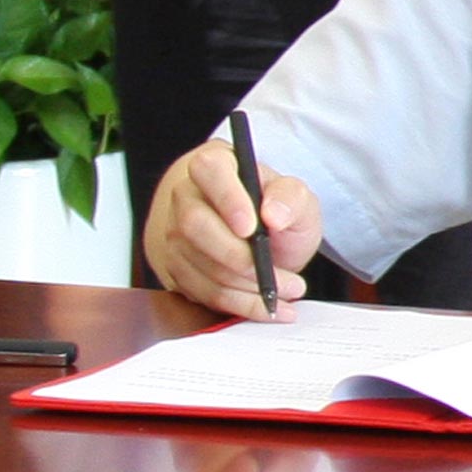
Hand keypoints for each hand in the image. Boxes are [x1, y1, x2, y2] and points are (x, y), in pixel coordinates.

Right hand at [144, 139, 323, 319]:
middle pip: (195, 226)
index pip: (209, 170)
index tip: (252, 227)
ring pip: (199, 264)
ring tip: (288, 291)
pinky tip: (269, 306)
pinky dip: (239, 304)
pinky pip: (202, 291)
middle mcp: (186, 197)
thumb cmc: (275, 211)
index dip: (227, 198)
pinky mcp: (175, 269)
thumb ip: (291, 196)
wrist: (257, 238)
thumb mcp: (297, 197)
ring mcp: (174, 234)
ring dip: (246, 287)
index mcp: (216, 165)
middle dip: (241, 258)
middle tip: (283, 275)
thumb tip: (273, 213)